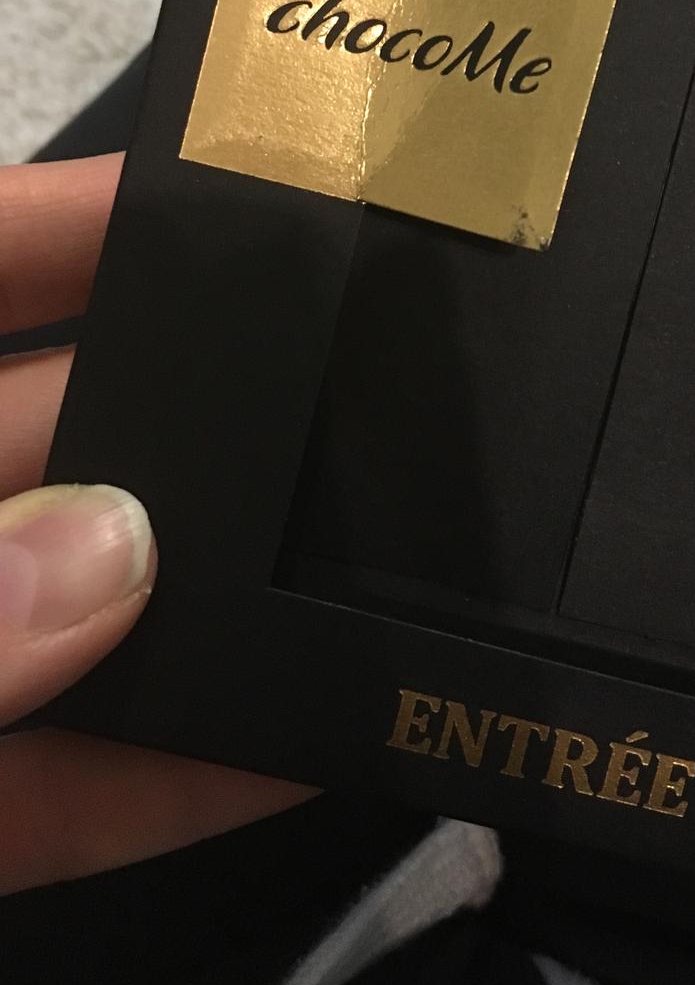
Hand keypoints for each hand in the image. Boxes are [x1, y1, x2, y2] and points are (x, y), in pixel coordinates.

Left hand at [0, 155, 310, 894]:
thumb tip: (114, 555)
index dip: (71, 223)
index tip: (223, 196)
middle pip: (42, 440)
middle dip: (180, 424)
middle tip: (348, 395)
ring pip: (73, 620)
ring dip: (206, 609)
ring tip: (363, 569)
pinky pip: (60, 788)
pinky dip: (165, 780)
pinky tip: (292, 753)